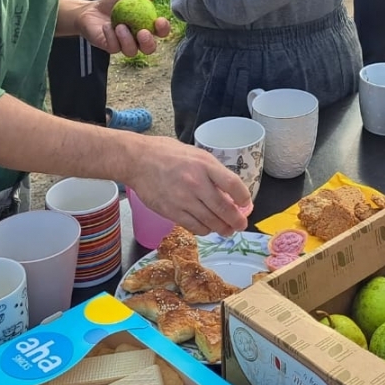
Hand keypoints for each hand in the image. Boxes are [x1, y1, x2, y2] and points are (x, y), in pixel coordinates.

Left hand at [74, 0, 171, 57]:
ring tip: (120, 26)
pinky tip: (106, 26)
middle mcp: (138, 40)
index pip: (160, 32)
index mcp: (146, 26)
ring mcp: (124, 46)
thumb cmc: (112, 1)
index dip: (164, 29)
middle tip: (142, 32)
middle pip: (149, 48)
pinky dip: (111, 36)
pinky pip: (114, 47)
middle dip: (148, 42)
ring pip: (132, 51)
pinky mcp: (110, 48)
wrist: (91, 10)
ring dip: (127, 40)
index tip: (159, 20)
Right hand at [123, 136, 249, 235]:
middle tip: (241, 225)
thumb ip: (213, 172)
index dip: (244, 198)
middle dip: (237, 220)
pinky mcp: (171, 212)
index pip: (233, 184)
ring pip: (211, 222)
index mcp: (204, 165)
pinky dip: (205, 230)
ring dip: (222, 229)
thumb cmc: (168, 154)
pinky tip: (207, 227)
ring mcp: (183, 199)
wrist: (138, 160)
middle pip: (224, 208)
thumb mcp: (196, 155)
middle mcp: (196, 183)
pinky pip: (194, 227)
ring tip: (227, 230)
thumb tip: (230, 192)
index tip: (246, 204)